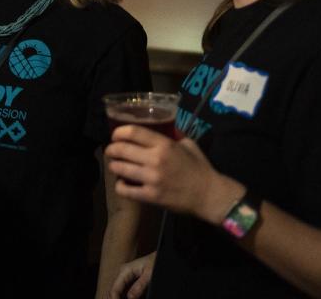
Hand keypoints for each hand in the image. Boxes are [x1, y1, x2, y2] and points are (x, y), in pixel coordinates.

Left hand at [104, 125, 243, 224]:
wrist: (209, 195)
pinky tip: (123, 184)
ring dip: (114, 166)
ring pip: (120, 169)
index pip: (133, 132)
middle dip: (111, 149)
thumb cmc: (199, 168)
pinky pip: (125, 190)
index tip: (115, 136)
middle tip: (111, 151)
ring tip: (116, 166)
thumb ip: (173, 134)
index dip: (118, 132)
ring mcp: (152, 179)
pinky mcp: (151, 196)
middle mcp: (155, 159)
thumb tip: (161, 124)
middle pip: (121, 150)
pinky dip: (120, 186)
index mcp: (164, 145)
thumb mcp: (188, 144)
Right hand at [109, 252, 154, 298]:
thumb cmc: (155, 262)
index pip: (114, 288)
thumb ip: (139, 286)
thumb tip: (130, 298)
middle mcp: (122, 273)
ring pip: (119, 291)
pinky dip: (125, 296)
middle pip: (114, 290)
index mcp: (124, 270)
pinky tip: (130, 298)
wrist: (159, 256)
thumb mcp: (149, 274)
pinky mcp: (130, 280)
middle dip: (116, 298)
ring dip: (120, 297)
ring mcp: (125, 276)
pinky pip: (124, 290)